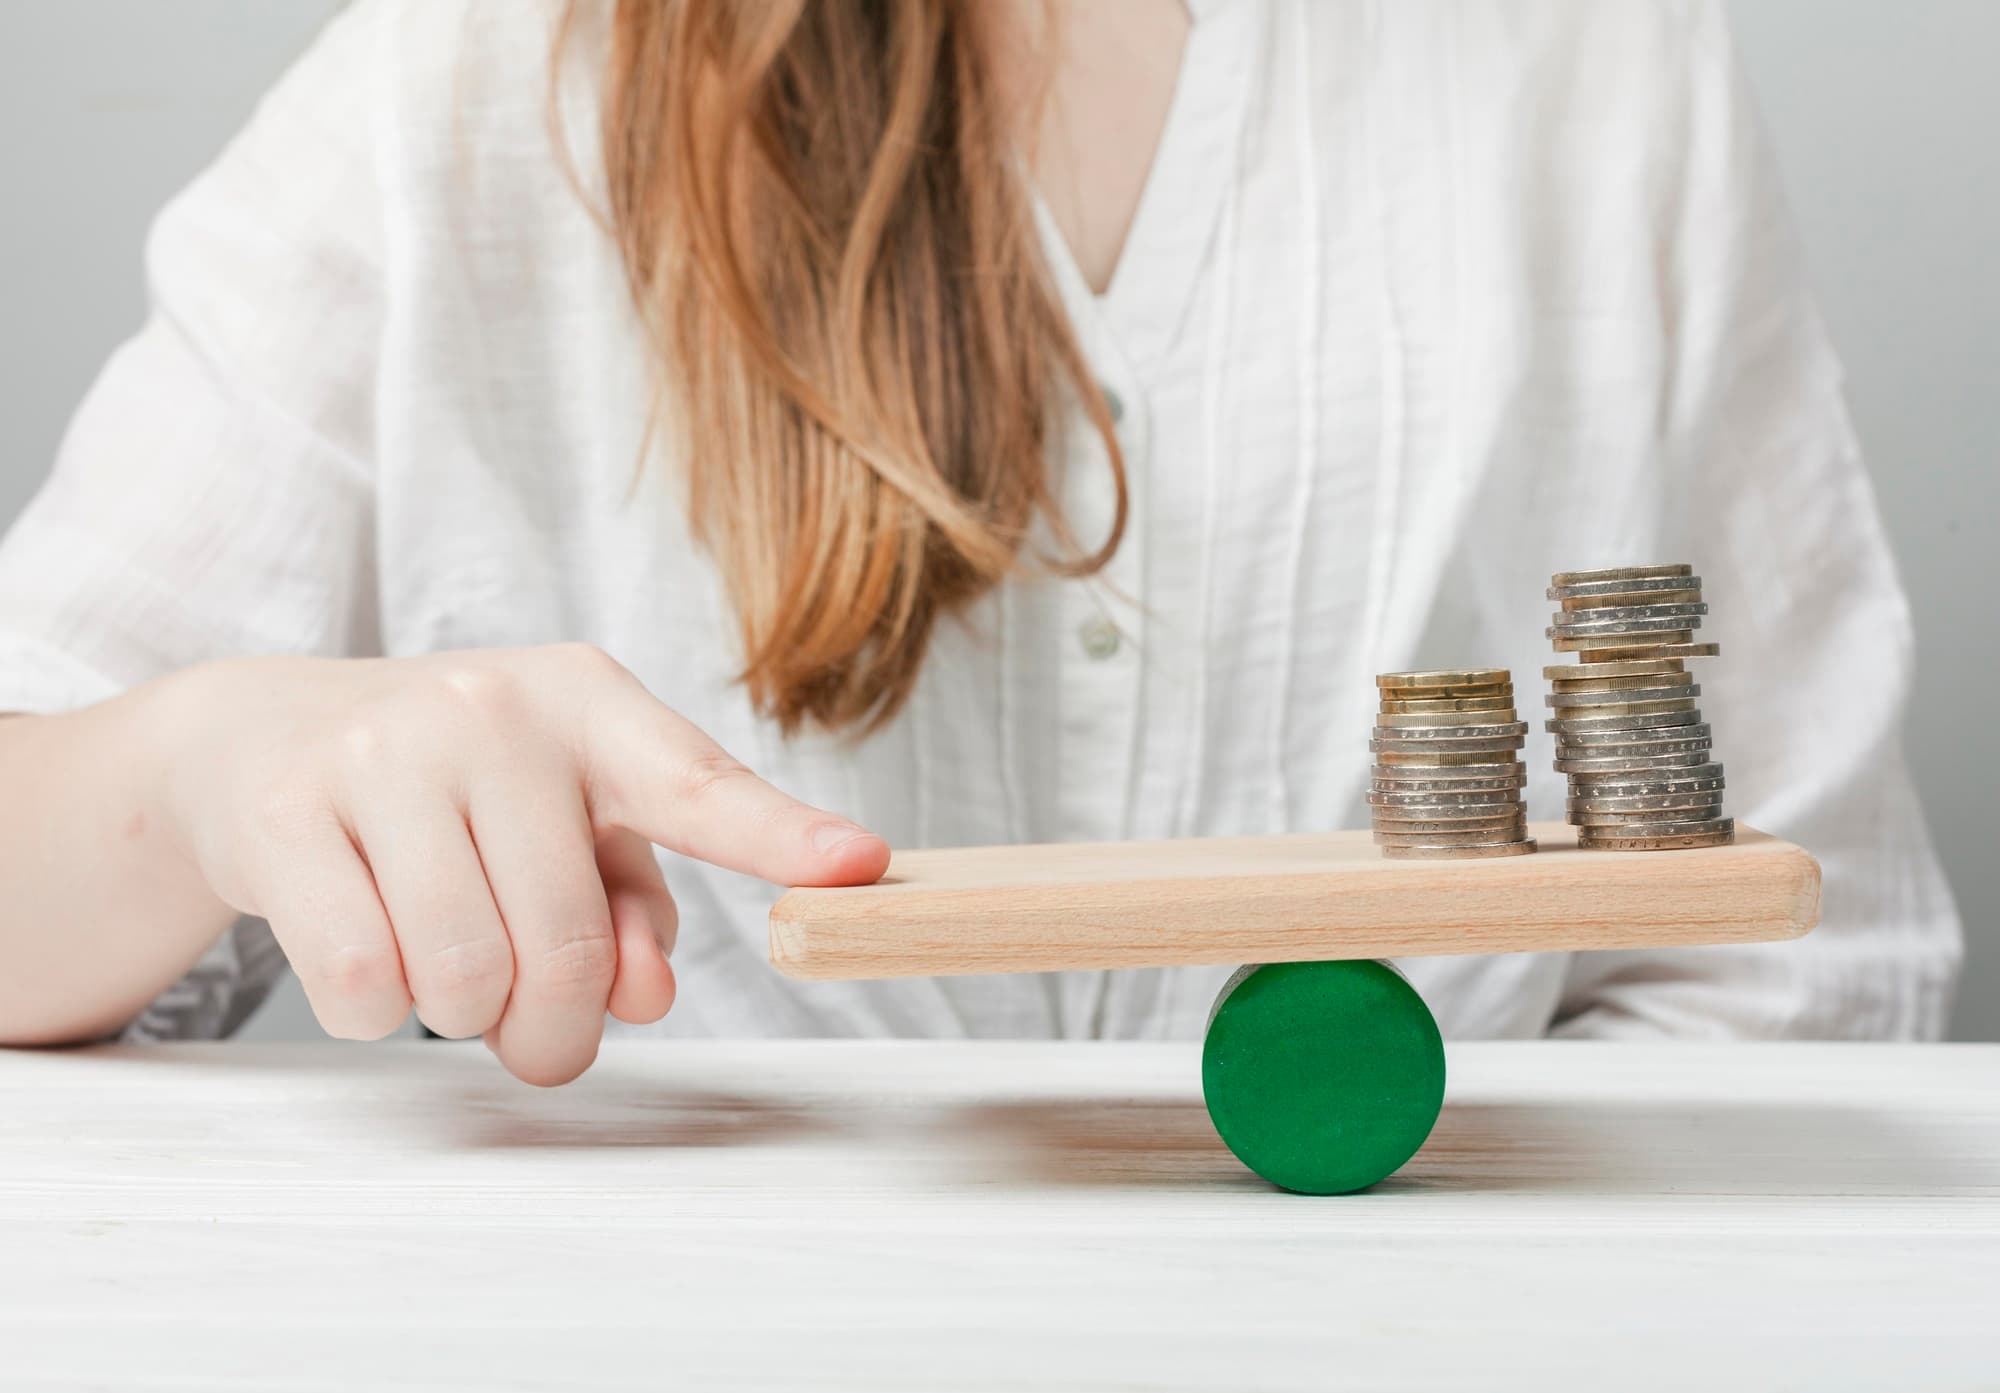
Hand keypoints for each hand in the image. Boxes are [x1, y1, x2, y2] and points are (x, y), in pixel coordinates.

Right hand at [151, 645, 888, 1083]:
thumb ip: (630, 901)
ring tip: (446, 967)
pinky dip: (374, 1010)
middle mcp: (491, 708)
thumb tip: (648, 995)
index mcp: (587, 702)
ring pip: (462, 975)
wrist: (258, 737)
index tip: (860, 867)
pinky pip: (362, 982)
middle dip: (555, 1025)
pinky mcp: (285, 814)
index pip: (698, 784)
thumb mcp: (560, 817)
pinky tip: (369, 950)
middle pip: (567, 944)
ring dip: (462, 1016)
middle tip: (536, 1031)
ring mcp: (381, 752)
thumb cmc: (453, 791)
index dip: (781, 837)